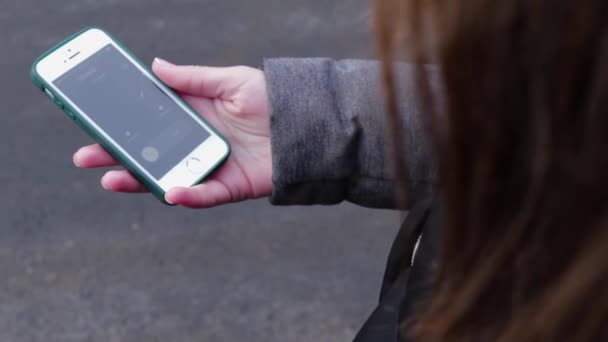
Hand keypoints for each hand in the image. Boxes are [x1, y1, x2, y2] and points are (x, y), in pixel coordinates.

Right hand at [73, 58, 272, 207]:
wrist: (307, 122)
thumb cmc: (271, 98)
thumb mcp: (229, 81)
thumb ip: (194, 79)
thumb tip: (156, 66)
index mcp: (194, 116)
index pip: (149, 122)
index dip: (123, 124)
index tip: (94, 122)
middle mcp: (196, 143)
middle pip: (149, 152)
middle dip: (117, 156)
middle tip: (86, 157)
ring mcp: (210, 166)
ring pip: (168, 177)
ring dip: (140, 180)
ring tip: (112, 179)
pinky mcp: (229, 186)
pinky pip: (204, 194)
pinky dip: (188, 195)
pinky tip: (170, 191)